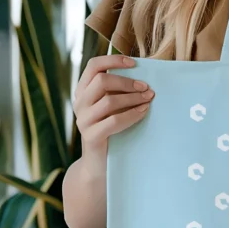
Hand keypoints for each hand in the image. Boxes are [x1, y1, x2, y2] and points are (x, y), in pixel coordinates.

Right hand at [73, 55, 153, 177]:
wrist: (99, 166)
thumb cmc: (111, 133)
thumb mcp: (112, 109)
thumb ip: (119, 93)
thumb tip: (144, 78)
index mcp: (83, 92)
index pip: (93, 66)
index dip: (113, 60)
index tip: (134, 63)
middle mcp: (79, 103)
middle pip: (101, 80)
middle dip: (127, 82)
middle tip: (147, 88)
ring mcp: (83, 120)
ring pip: (108, 100)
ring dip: (132, 98)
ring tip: (149, 99)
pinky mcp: (91, 136)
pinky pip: (113, 121)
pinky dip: (132, 114)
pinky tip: (144, 112)